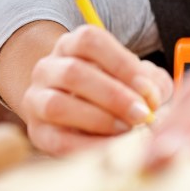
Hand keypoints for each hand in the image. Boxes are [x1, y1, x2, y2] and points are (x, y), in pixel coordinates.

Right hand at [22, 25, 173, 154]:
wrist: (78, 114)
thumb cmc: (114, 91)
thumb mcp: (134, 78)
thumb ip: (150, 82)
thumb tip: (153, 97)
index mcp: (71, 45)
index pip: (90, 41)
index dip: (121, 63)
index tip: (147, 88)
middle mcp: (48, 67)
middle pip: (73, 72)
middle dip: (113, 96)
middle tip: (142, 114)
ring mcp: (37, 99)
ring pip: (57, 105)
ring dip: (98, 120)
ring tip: (127, 130)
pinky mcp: (37, 132)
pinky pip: (58, 141)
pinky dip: (89, 146)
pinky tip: (114, 149)